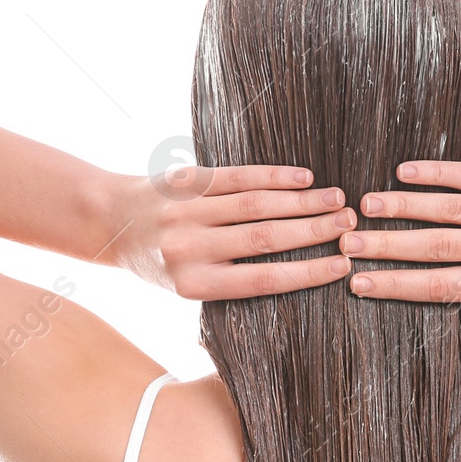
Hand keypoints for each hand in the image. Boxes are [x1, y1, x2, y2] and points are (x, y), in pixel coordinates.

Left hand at [102, 165, 355, 298]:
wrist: (111, 221)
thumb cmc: (160, 262)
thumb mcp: (188, 285)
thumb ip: (233, 281)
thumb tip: (299, 277)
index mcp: (193, 284)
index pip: (262, 280)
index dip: (307, 273)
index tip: (342, 266)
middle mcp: (189, 248)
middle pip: (265, 239)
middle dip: (313, 232)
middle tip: (349, 225)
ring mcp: (187, 211)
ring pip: (255, 205)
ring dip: (302, 201)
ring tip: (336, 200)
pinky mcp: (186, 181)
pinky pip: (237, 177)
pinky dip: (274, 176)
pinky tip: (303, 178)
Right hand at [340, 160, 460, 300]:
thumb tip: (437, 285)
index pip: (443, 287)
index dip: (398, 287)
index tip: (360, 285)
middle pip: (437, 249)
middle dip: (388, 248)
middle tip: (346, 244)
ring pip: (449, 210)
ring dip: (403, 207)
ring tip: (365, 206)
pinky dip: (436, 174)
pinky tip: (405, 171)